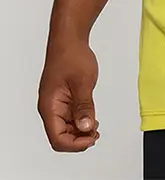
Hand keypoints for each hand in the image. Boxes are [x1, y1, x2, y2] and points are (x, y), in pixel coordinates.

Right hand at [38, 37, 100, 151]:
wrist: (70, 39)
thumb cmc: (72, 55)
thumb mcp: (83, 82)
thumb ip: (84, 106)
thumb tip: (86, 127)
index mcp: (49, 106)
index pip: (57, 138)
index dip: (74, 144)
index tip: (91, 139)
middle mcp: (50, 108)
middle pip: (61, 136)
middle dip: (78, 139)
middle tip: (96, 134)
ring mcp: (57, 103)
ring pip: (66, 127)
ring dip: (80, 131)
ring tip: (96, 127)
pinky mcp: (64, 98)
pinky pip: (70, 116)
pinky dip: (81, 120)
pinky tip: (92, 118)